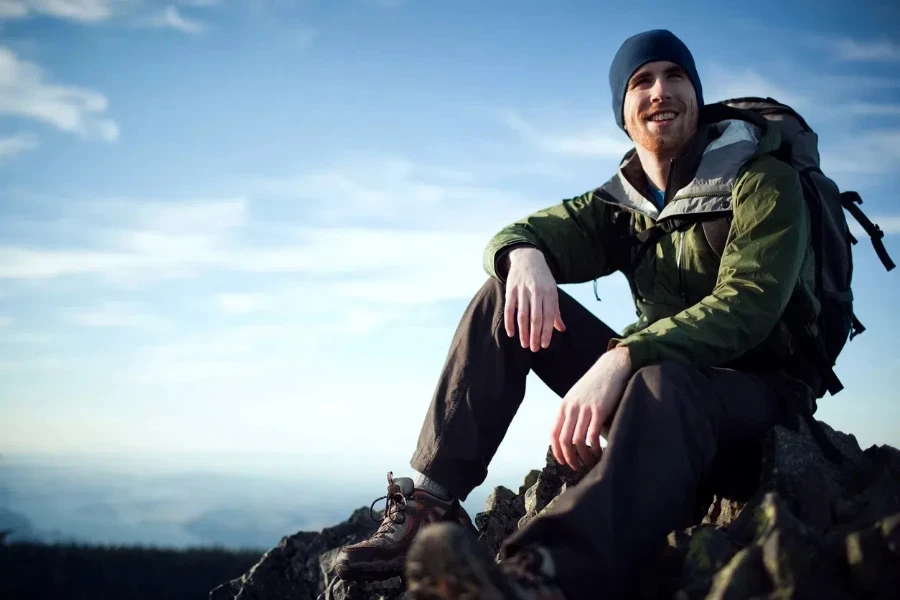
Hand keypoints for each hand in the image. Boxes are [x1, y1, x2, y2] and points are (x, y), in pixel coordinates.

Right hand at [504, 247, 565, 351]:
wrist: (528, 257)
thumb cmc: (542, 278)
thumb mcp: (552, 291)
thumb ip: (555, 310)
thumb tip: (561, 329)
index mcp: (549, 293)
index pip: (548, 317)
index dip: (546, 332)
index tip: (544, 345)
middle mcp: (536, 292)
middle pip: (535, 318)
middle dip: (535, 335)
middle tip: (534, 349)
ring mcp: (522, 291)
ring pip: (522, 315)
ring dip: (523, 332)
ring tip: (524, 344)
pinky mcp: (511, 290)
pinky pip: (509, 309)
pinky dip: (509, 322)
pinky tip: (511, 333)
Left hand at [550, 347, 631, 469]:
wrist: (611, 367)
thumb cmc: (595, 384)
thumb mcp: (577, 397)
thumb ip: (572, 413)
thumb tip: (571, 435)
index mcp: (563, 406)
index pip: (553, 434)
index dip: (557, 451)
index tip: (563, 462)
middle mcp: (571, 408)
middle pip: (564, 441)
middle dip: (569, 458)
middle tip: (577, 468)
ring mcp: (584, 409)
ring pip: (577, 441)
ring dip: (583, 457)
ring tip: (589, 463)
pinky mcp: (599, 410)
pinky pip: (593, 435)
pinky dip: (595, 449)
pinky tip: (600, 453)